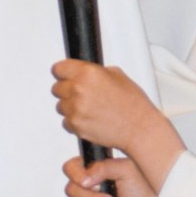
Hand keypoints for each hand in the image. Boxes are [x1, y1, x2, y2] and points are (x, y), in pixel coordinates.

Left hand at [52, 59, 184, 189]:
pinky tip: (90, 119)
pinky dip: (75, 121)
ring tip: (90, 109)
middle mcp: (78, 90)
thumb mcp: (117, 75)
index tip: (64, 76)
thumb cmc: (132, 104)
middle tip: (82, 95)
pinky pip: (66, 121)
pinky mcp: (75, 126)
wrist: (138, 128)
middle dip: (67, 91)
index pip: (59, 68)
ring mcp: (75, 109)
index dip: (63, 73)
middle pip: (56, 88)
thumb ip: (94, 72)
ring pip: (60, 106)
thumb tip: (82, 71)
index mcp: (88, 73)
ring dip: (70, 107)